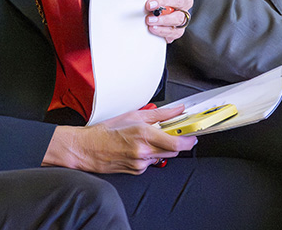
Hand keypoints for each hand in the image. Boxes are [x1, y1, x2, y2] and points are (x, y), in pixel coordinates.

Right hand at [43, 105, 196, 174]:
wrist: (87, 148)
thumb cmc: (106, 131)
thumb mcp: (133, 115)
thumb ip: (160, 114)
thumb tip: (177, 110)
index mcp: (144, 134)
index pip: (176, 143)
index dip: (189, 140)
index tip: (193, 135)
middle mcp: (144, 151)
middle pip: (173, 151)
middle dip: (175, 142)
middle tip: (171, 133)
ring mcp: (141, 163)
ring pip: (162, 157)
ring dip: (160, 149)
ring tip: (146, 140)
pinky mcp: (137, 171)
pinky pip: (151, 163)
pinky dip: (149, 156)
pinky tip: (137, 149)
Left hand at [145, 0, 192, 42]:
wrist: (166, 3)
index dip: (163, 2)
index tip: (150, 5)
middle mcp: (184, 13)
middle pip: (178, 18)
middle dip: (162, 19)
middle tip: (149, 19)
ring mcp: (181, 25)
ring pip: (176, 31)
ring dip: (162, 30)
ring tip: (151, 27)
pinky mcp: (175, 33)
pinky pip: (170, 38)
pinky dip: (162, 36)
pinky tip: (155, 33)